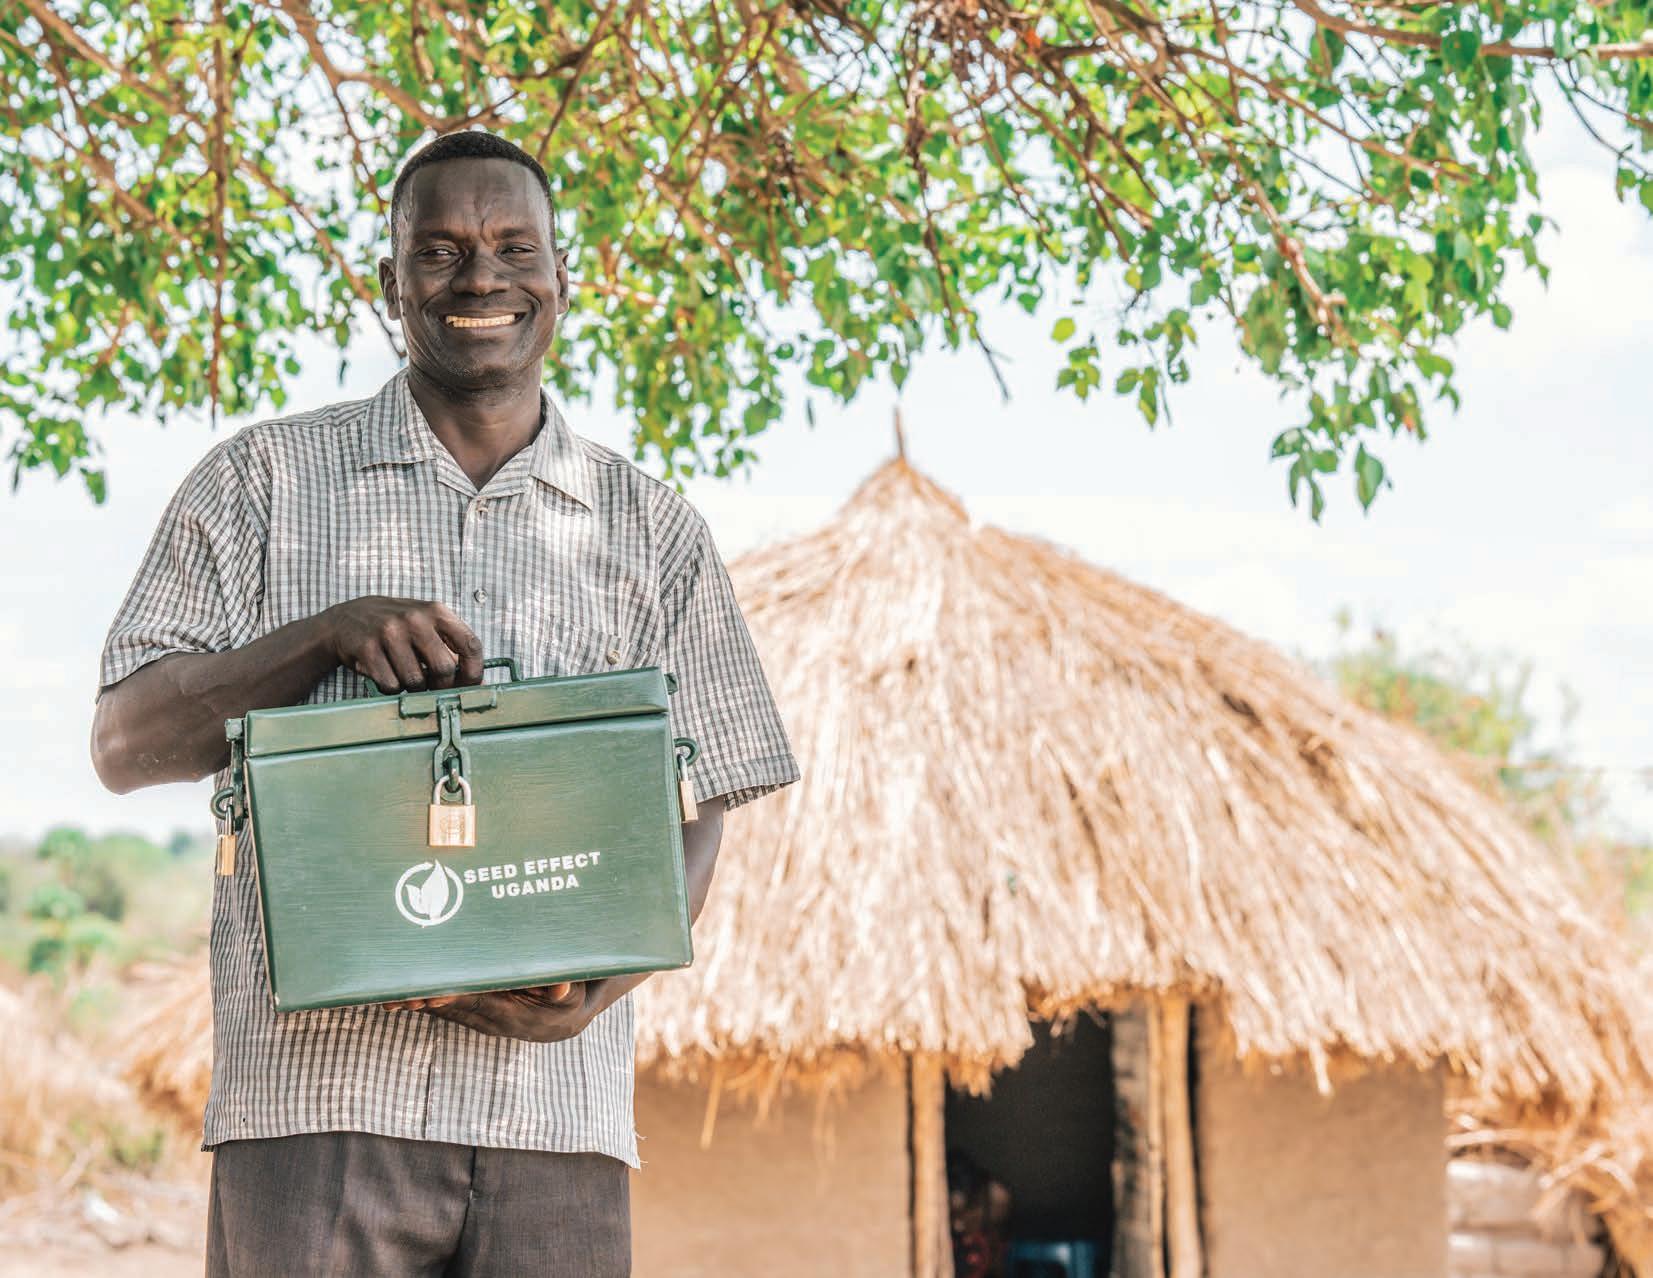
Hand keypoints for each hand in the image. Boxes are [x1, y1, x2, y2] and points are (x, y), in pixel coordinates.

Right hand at [321, 596, 483, 691]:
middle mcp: (414, 618)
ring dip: (413, 687)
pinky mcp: (367, 648)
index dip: (474, 671)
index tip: (471, 685)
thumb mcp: (426, 624)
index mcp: (436, 611)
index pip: (470, 644)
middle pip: (443, 669)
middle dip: (441, 686)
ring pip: (415, 681)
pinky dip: (390, 687)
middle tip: (432, 687)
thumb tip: (479, 682)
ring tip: (404, 674)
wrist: (347, 619)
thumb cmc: (396, 626)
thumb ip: (451, 647)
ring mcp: (389, 632)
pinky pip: (390, 684)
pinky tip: (385, 672)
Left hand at [390, 982, 604, 1042]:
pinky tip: (393, 989)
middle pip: (449, 1007)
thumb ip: (565, 990)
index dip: (455, 998)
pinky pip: (438, 1002)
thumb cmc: (566, 1001)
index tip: (434, 994)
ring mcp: (473, 1015)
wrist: (559, 1022)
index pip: (478, 1004)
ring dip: (413, 999)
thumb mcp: (573, 994)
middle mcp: (486, 1018)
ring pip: (439, 1006)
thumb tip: (560, 987)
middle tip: (395, 992)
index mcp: (509, 1014)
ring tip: (383, 991)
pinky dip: (417, 996)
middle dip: (422, 998)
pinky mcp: (467, 1008)